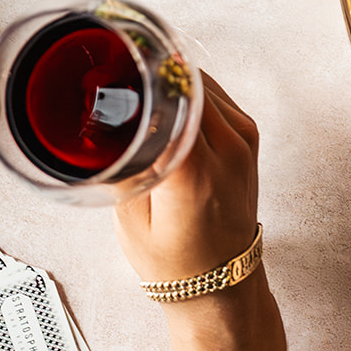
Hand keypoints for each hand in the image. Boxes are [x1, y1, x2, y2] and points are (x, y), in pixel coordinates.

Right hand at [114, 74, 298, 350]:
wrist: (223, 283)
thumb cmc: (177, 263)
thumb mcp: (131, 222)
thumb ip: (121, 169)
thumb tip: (103, 127)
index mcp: (195, 172)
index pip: (172, 101)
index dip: (141, 77)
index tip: (113, 66)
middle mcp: (227, 150)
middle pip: (186, 84)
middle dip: (151, 72)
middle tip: (117, 66)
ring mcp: (243, 139)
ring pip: (203, 83)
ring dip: (171, 78)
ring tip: (138, 79)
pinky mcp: (248, 136)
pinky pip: (216, 95)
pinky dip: (190, 89)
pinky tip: (167, 95)